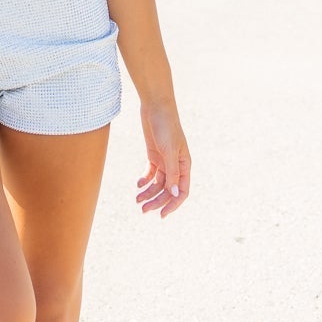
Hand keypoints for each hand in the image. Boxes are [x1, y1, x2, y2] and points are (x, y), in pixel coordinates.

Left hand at [135, 99, 189, 217]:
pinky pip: (151, 173)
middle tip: (143, 209)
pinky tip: (138, 184)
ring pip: (158, 184)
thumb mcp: (168, 150)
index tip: (161, 215)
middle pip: (168, 190)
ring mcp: (165, 160)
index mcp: (185, 165)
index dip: (173, 204)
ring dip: (148, 193)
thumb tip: (175, 193)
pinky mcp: (154, 155)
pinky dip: (145, 181)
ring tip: (137, 200)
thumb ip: (172, 172)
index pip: (182, 191)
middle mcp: (176, 165)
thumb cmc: (165, 126)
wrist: (155, 106)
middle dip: (156, 201)